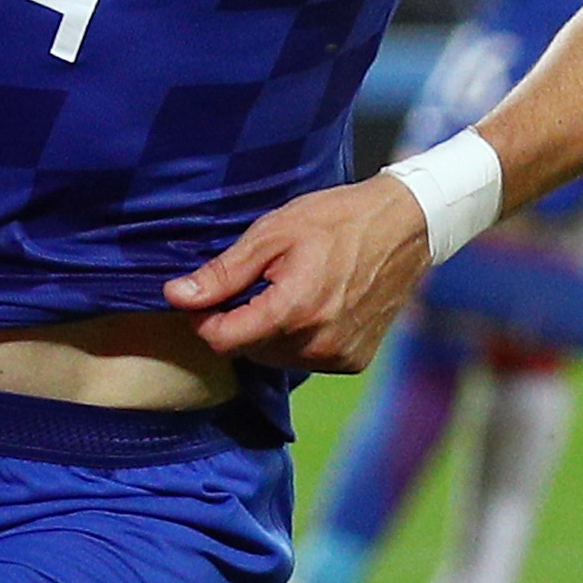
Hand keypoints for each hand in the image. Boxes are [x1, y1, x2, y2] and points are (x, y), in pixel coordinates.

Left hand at [166, 176, 438, 371]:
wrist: (406, 227)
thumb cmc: (337, 220)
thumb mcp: (273, 234)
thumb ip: (223, 273)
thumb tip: (176, 296)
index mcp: (293, 310)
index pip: (222, 340)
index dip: (205, 318)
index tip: (207, 296)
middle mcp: (317, 343)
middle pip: (247, 351)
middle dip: (239, 322)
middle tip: (257, 283)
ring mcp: (338, 356)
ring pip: (275, 358)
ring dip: (268, 333)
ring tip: (289, 290)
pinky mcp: (353, 361)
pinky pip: (306, 360)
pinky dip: (299, 339)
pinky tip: (314, 306)